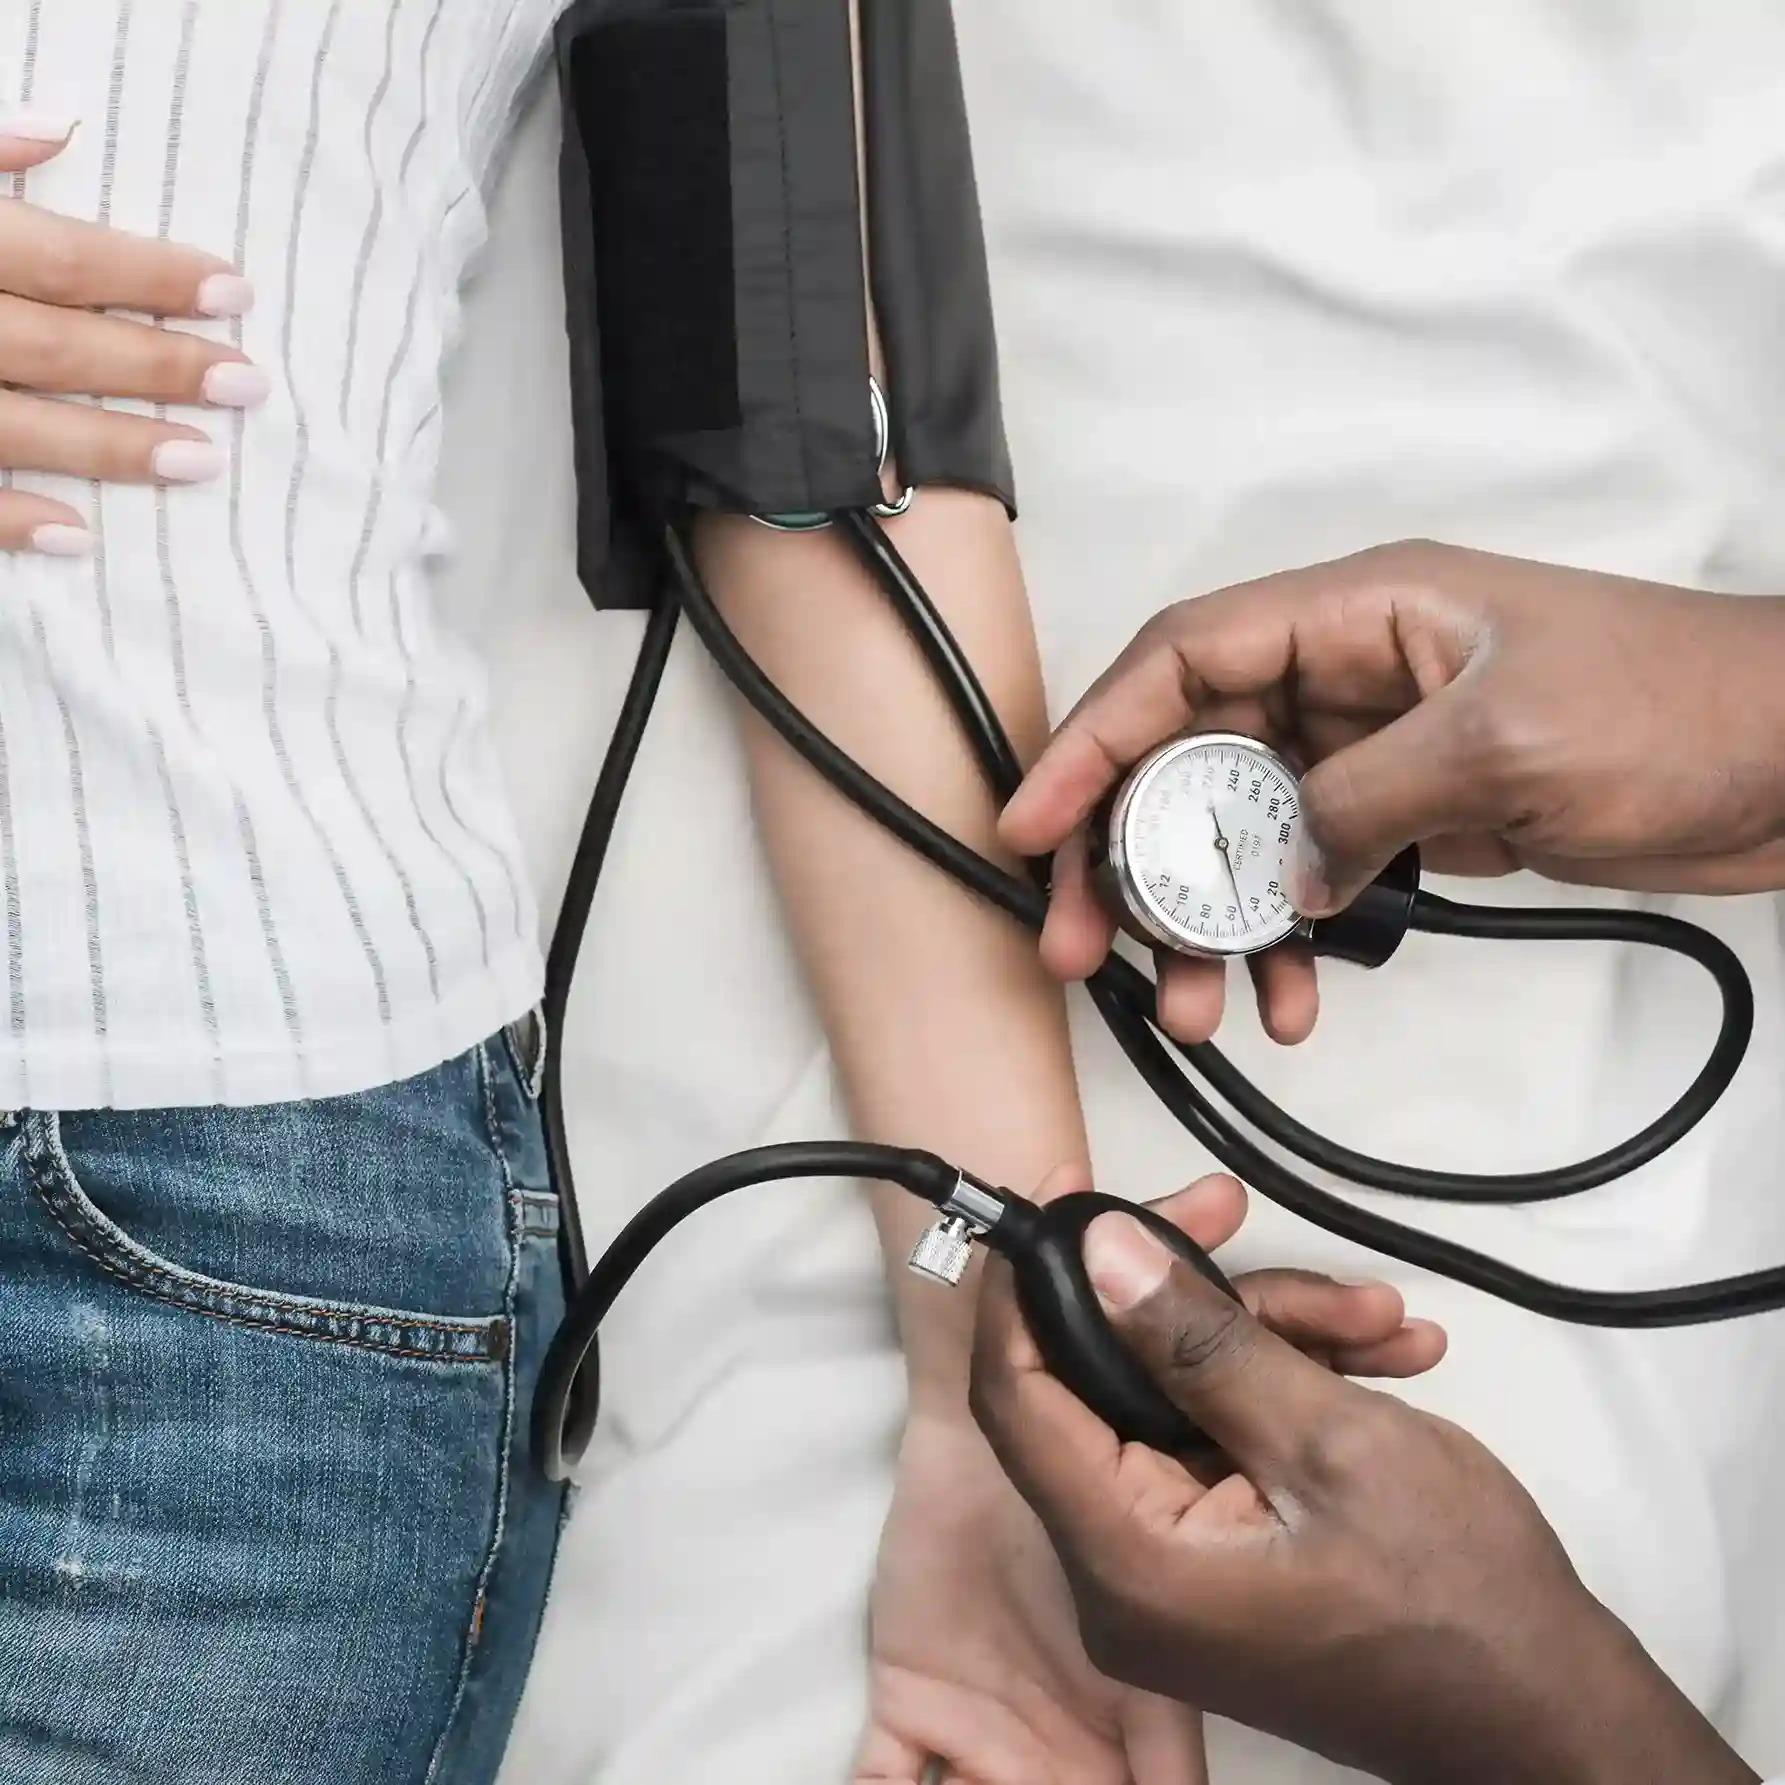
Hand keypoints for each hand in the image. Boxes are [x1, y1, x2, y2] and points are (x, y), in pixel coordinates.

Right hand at [0, 116, 267, 555]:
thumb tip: (57, 131)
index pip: (49, 254)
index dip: (146, 275)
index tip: (237, 290)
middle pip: (47, 346)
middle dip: (155, 367)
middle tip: (250, 384)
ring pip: (7, 427)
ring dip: (108, 449)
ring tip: (204, 461)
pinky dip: (5, 522)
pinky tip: (81, 539)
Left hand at [857, 1172, 1446, 1784]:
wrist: (1553, 1711)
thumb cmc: (1458, 1597)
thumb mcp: (1329, 1441)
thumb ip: (1200, 1341)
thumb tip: (1099, 1254)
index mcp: (1126, 1560)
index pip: (1016, 1398)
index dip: (1026, 1288)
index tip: (1066, 1195)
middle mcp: (1125, 1576)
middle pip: (1107, 1385)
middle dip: (1191, 1297)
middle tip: (1240, 1215)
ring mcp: (1175, 1573)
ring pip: (1177, 1401)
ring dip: (1267, 1337)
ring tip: (1377, 1318)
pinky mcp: (1222, 1563)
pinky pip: (1221, 1444)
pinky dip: (1285, 1389)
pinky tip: (1379, 1354)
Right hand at [1003, 540, 1784, 1043]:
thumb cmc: (1678, 707)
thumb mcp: (1501, 744)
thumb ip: (1363, 803)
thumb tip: (1279, 877)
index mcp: (1359, 614)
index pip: (1183, 662)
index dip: (1093, 739)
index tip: (1034, 823)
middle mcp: (1351, 675)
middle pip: (1192, 756)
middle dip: (1131, 855)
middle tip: (1086, 943)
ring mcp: (1379, 747)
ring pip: (1245, 831)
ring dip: (1208, 922)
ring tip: (1194, 1005)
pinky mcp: (1415, 812)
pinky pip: (1314, 874)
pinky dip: (1290, 938)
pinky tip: (1291, 996)